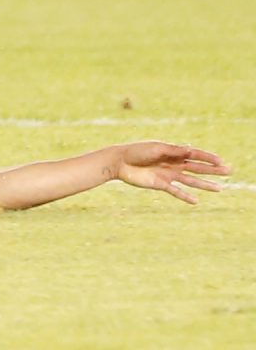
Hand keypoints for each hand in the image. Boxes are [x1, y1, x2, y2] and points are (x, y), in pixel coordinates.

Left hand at [109, 142, 230, 201]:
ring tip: (219, 189)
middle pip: (197, 168)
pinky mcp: (160, 184)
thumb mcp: (156, 149)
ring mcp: (168, 175)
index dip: (208, 158)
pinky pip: (176, 192)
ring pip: (191, 181)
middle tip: (229, 171)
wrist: (120, 162)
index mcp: (173, 152)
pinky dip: (186, 196)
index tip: (221, 161)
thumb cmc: (137, 152)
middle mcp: (173, 164)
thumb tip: (191, 150)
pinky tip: (196, 201)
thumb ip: (173, 151)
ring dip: (205, 184)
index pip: (195, 155)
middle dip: (213, 170)